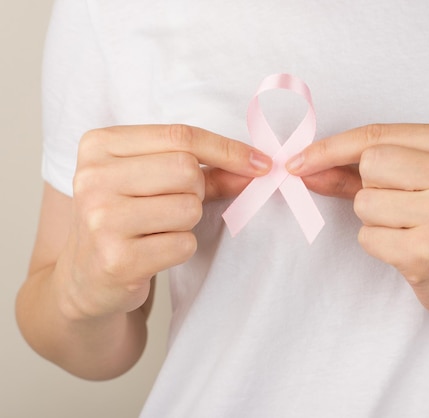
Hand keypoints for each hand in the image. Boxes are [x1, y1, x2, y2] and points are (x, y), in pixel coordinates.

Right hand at [57, 124, 271, 318]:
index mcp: (99, 146)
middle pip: (186, 170)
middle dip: (197, 190)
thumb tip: (257, 167)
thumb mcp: (153, 181)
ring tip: (158, 228)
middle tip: (173, 204)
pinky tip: (153, 251)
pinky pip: (184, 244)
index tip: (260, 163)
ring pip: (189, 207)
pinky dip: (181, 247)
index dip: (227, 149)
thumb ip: (205, 170)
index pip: (180, 135)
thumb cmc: (127, 218)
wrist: (86, 277)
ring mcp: (101, 220)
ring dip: (187, 221)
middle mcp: (93, 178)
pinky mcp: (116, 259)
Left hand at [287, 123, 428, 324]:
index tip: (300, 160)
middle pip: (370, 164)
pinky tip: (410, 249)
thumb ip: (359, 170)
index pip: (376, 135)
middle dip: (369, 186)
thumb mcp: (417, 181)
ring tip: (411, 229)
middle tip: (403, 206)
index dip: (331, 148)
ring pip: (365, 201)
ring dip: (375, 219)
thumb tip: (305, 167)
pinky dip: (378, 244)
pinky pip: (368, 237)